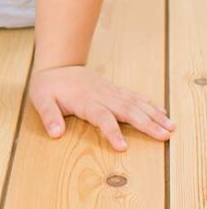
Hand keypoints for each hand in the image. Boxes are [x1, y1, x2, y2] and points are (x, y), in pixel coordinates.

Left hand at [28, 65, 176, 150]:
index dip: (111, 131)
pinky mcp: (113, 89)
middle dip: (146, 123)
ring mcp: (109, 91)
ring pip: (134, 103)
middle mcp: (101, 95)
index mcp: (84, 100)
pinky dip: (149, 104)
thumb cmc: (48, 85)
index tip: (122, 146)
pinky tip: (162, 113)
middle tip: (164, 136)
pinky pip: (134, 96)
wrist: (56, 63)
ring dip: (153, 115)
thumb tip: (55, 132)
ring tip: (171, 127)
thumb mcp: (40, 99)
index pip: (101, 117)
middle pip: (126, 110)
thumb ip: (48, 115)